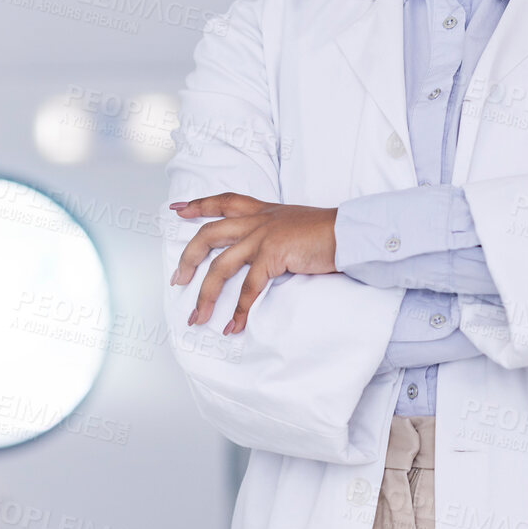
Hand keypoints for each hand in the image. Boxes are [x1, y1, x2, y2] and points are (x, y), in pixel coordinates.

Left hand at [168, 192, 337, 333]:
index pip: (224, 202)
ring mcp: (263, 237)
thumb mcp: (296, 225)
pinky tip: (233, 326)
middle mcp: (258, 220)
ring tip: (197, 317)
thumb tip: (269, 256)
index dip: (198, 205)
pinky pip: (248, 289)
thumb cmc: (330, 232)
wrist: (350, 232)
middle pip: (208, 234)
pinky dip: (239, 311)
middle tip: (177, 279)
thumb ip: (277, 234)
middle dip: (188, 257)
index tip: (177, 209)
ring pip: (220, 267)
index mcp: (263, 211)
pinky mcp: (272, 255)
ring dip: (205, 295)